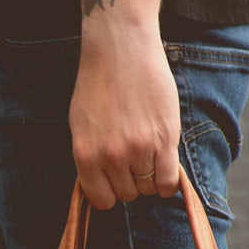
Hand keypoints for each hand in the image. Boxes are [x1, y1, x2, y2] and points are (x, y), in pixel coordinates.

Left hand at [69, 18, 180, 209]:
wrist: (121, 48)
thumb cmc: (99, 83)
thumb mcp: (80, 125)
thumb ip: (90, 158)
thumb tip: (101, 186)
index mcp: (85, 156)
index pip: (102, 200)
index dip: (111, 192)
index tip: (116, 179)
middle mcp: (110, 157)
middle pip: (128, 194)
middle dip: (131, 180)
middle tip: (134, 157)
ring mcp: (138, 149)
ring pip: (148, 187)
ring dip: (150, 176)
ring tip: (149, 152)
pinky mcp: (164, 139)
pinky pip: (168, 182)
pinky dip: (168, 183)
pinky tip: (166, 167)